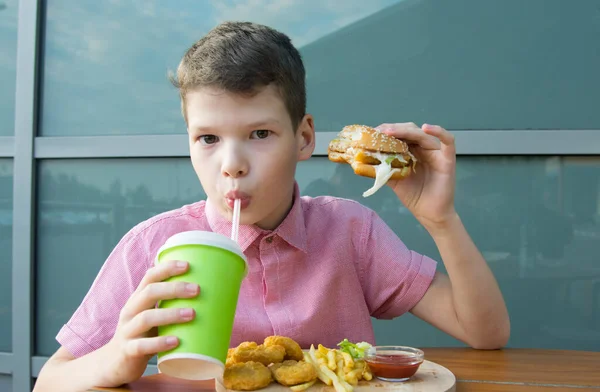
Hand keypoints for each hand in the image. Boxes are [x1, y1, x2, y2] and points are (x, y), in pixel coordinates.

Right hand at [101, 260, 198, 386]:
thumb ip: (170, 305)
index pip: (150, 276)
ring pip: (146, 318)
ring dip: (171, 314)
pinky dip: (159, 343)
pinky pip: (141, 346)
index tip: (188, 265)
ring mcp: (127, 331)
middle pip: (149, 292)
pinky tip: (176, 341)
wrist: (114, 364)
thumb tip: (208, 295)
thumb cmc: (143, 335)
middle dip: (174, 288)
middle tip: (197, 290)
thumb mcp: (153, 316)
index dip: (167, 268)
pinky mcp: (127, 351)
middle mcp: (130, 311)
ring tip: (192, 314)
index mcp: (138, 299)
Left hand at [376, 122, 456, 227]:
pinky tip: (427, 128)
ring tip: (390, 132)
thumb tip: (361, 161)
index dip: (387, 131)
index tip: (372, 133)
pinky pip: (448, 140)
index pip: (400, 134)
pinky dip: (438, 131)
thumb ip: (382, 169)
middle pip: (410, 130)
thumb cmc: (414, 196)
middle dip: (394, 129)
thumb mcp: (393, 179)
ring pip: (423, 134)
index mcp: (412, 151)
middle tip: (379, 132)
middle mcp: (424, 148)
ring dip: (406, 130)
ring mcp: (436, 152)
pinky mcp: (447, 159)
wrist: (429, 213)